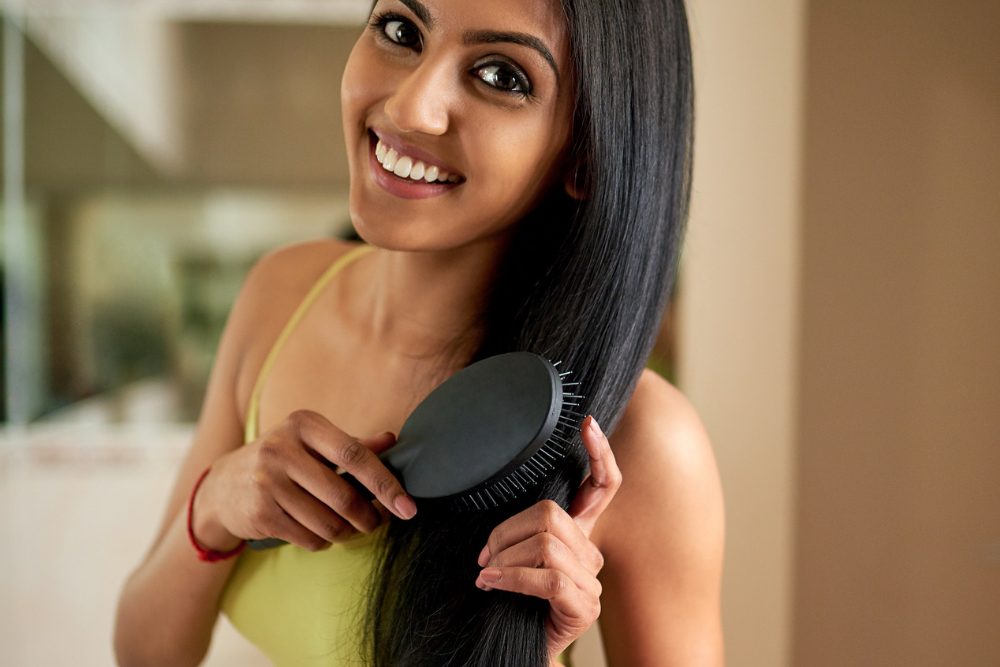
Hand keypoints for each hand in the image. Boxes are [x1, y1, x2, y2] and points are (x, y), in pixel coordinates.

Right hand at [193, 409, 416, 551]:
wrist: (224, 486)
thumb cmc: (284, 460)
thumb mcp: (314, 443)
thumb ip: (354, 444)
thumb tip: (393, 440)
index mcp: (304, 424)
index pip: (354, 454)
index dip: (385, 482)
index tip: (408, 506)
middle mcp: (282, 449)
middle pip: (344, 496)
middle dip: (369, 517)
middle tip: (376, 522)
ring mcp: (268, 482)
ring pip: (329, 523)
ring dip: (347, 532)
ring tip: (347, 527)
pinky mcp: (260, 513)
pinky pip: (310, 539)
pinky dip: (324, 541)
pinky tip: (319, 532)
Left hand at [474, 416, 621, 659]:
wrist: (512, 648)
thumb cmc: (510, 600)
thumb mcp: (513, 556)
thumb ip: (516, 530)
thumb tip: (493, 518)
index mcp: (577, 534)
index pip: (603, 486)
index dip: (600, 454)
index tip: (589, 424)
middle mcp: (590, 553)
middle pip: (552, 514)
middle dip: (507, 531)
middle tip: (484, 553)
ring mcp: (591, 581)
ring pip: (546, 545)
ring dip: (504, 559)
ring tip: (486, 574)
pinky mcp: (585, 606)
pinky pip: (547, 578)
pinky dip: (511, 578)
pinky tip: (491, 583)